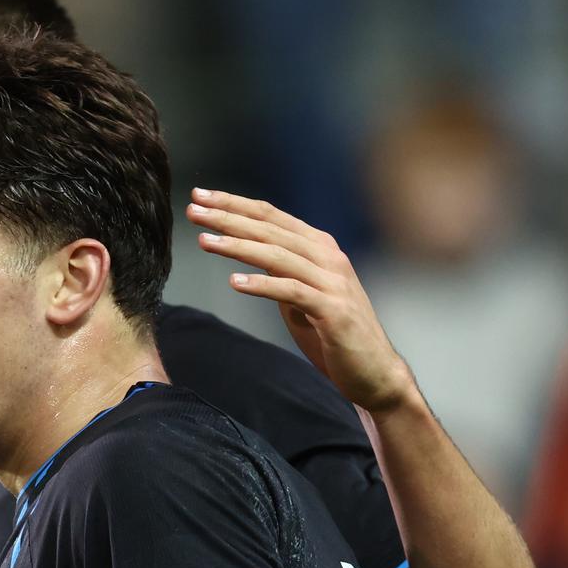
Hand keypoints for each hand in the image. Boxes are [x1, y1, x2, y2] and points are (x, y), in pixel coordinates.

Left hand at [187, 189, 417, 412]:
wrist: (374, 371)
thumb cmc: (333, 333)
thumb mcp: (301, 293)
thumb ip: (282, 270)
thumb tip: (249, 254)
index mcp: (319, 248)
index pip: (271, 217)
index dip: (234, 204)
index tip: (200, 196)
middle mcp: (328, 257)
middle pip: (270, 229)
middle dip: (228, 217)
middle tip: (193, 208)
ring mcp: (333, 282)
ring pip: (279, 255)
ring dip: (238, 246)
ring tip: (205, 242)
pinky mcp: (333, 311)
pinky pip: (293, 292)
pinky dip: (263, 285)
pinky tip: (235, 281)